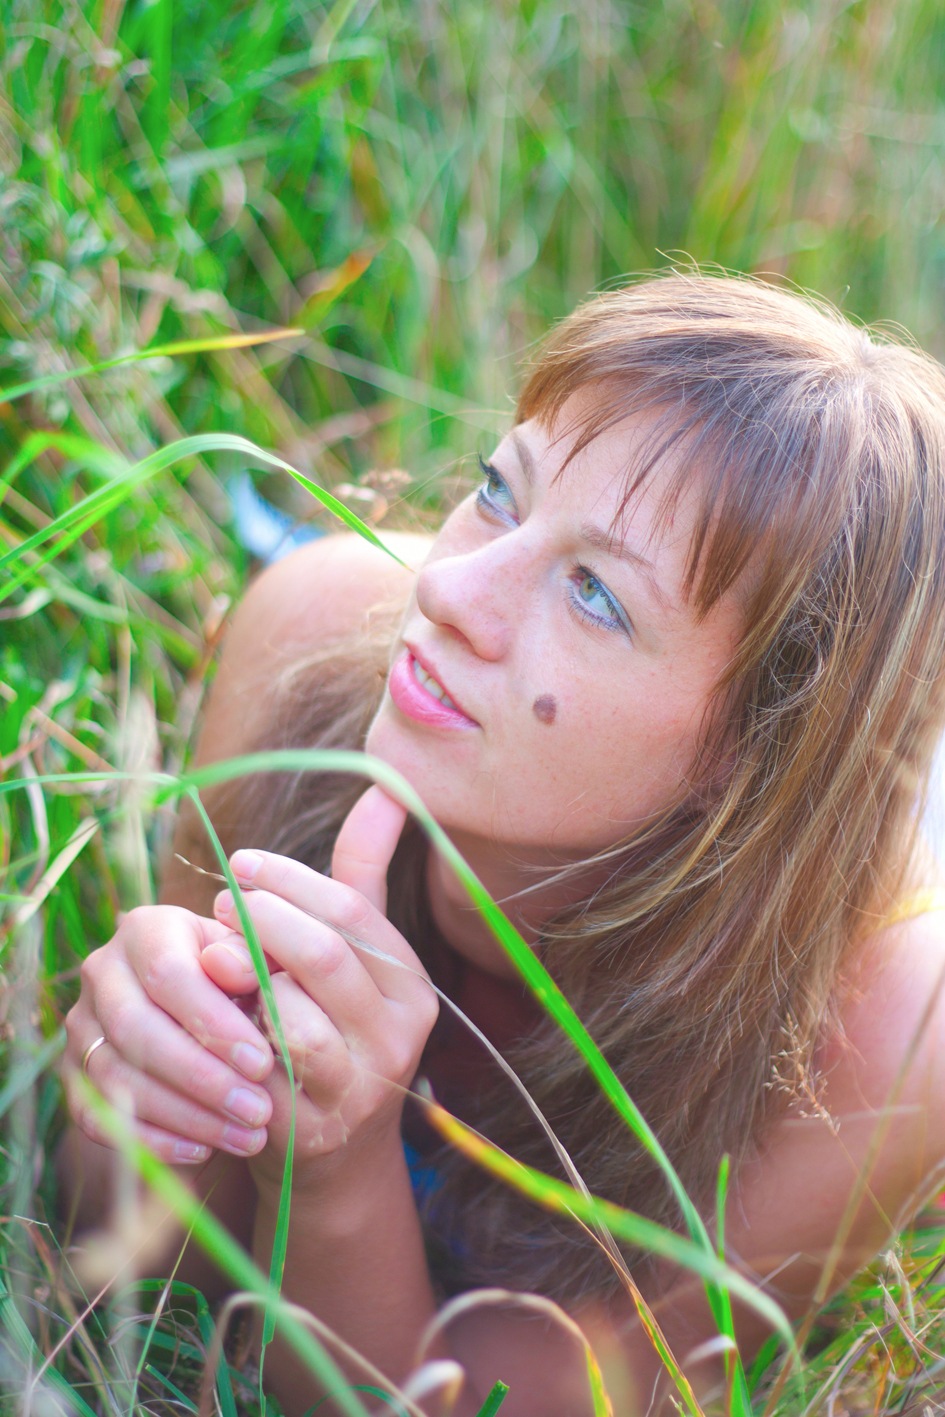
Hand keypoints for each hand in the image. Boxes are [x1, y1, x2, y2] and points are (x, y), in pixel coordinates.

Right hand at [63, 905, 275, 1163]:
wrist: (205, 1008)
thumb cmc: (242, 977)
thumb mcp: (255, 956)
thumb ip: (253, 959)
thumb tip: (236, 972)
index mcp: (145, 930)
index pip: (170, 975)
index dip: (215, 1023)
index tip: (262, 1063)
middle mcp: (102, 972)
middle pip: (136, 1030)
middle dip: (202, 1077)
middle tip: (258, 1110)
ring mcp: (81, 1026)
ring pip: (117, 1078)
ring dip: (186, 1115)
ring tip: (246, 1136)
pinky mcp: (73, 1075)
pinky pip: (98, 1117)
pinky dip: (151, 1139)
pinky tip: (203, 1149)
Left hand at [202, 786, 438, 1192]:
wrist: (334, 1150)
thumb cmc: (337, 1025)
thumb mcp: (355, 954)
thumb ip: (363, 873)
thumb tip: (386, 787)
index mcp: (412, 986)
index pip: (354, 911)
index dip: (291, 880)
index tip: (241, 864)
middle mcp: (398, 1037)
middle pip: (325, 957)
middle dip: (261, 921)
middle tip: (217, 907)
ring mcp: (358, 1090)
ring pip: (295, 1021)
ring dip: (243, 983)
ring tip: (213, 963)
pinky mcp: (309, 1134)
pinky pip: (257, 1076)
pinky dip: (228, 1038)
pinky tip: (208, 1016)